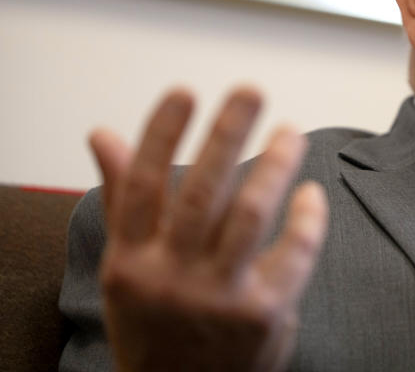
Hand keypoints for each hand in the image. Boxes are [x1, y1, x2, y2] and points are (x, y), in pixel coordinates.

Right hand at [89, 86, 327, 370]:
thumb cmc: (155, 324)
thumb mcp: (126, 268)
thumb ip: (123, 199)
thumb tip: (103, 134)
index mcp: (130, 262)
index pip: (141, 186)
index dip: (161, 135)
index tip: (185, 92)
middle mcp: (170, 278)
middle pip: (200, 191)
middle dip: (227, 133)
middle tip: (250, 90)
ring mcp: (217, 297)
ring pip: (249, 214)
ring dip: (274, 166)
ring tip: (291, 132)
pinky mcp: (263, 314)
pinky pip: (293, 253)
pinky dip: (308, 219)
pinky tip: (311, 193)